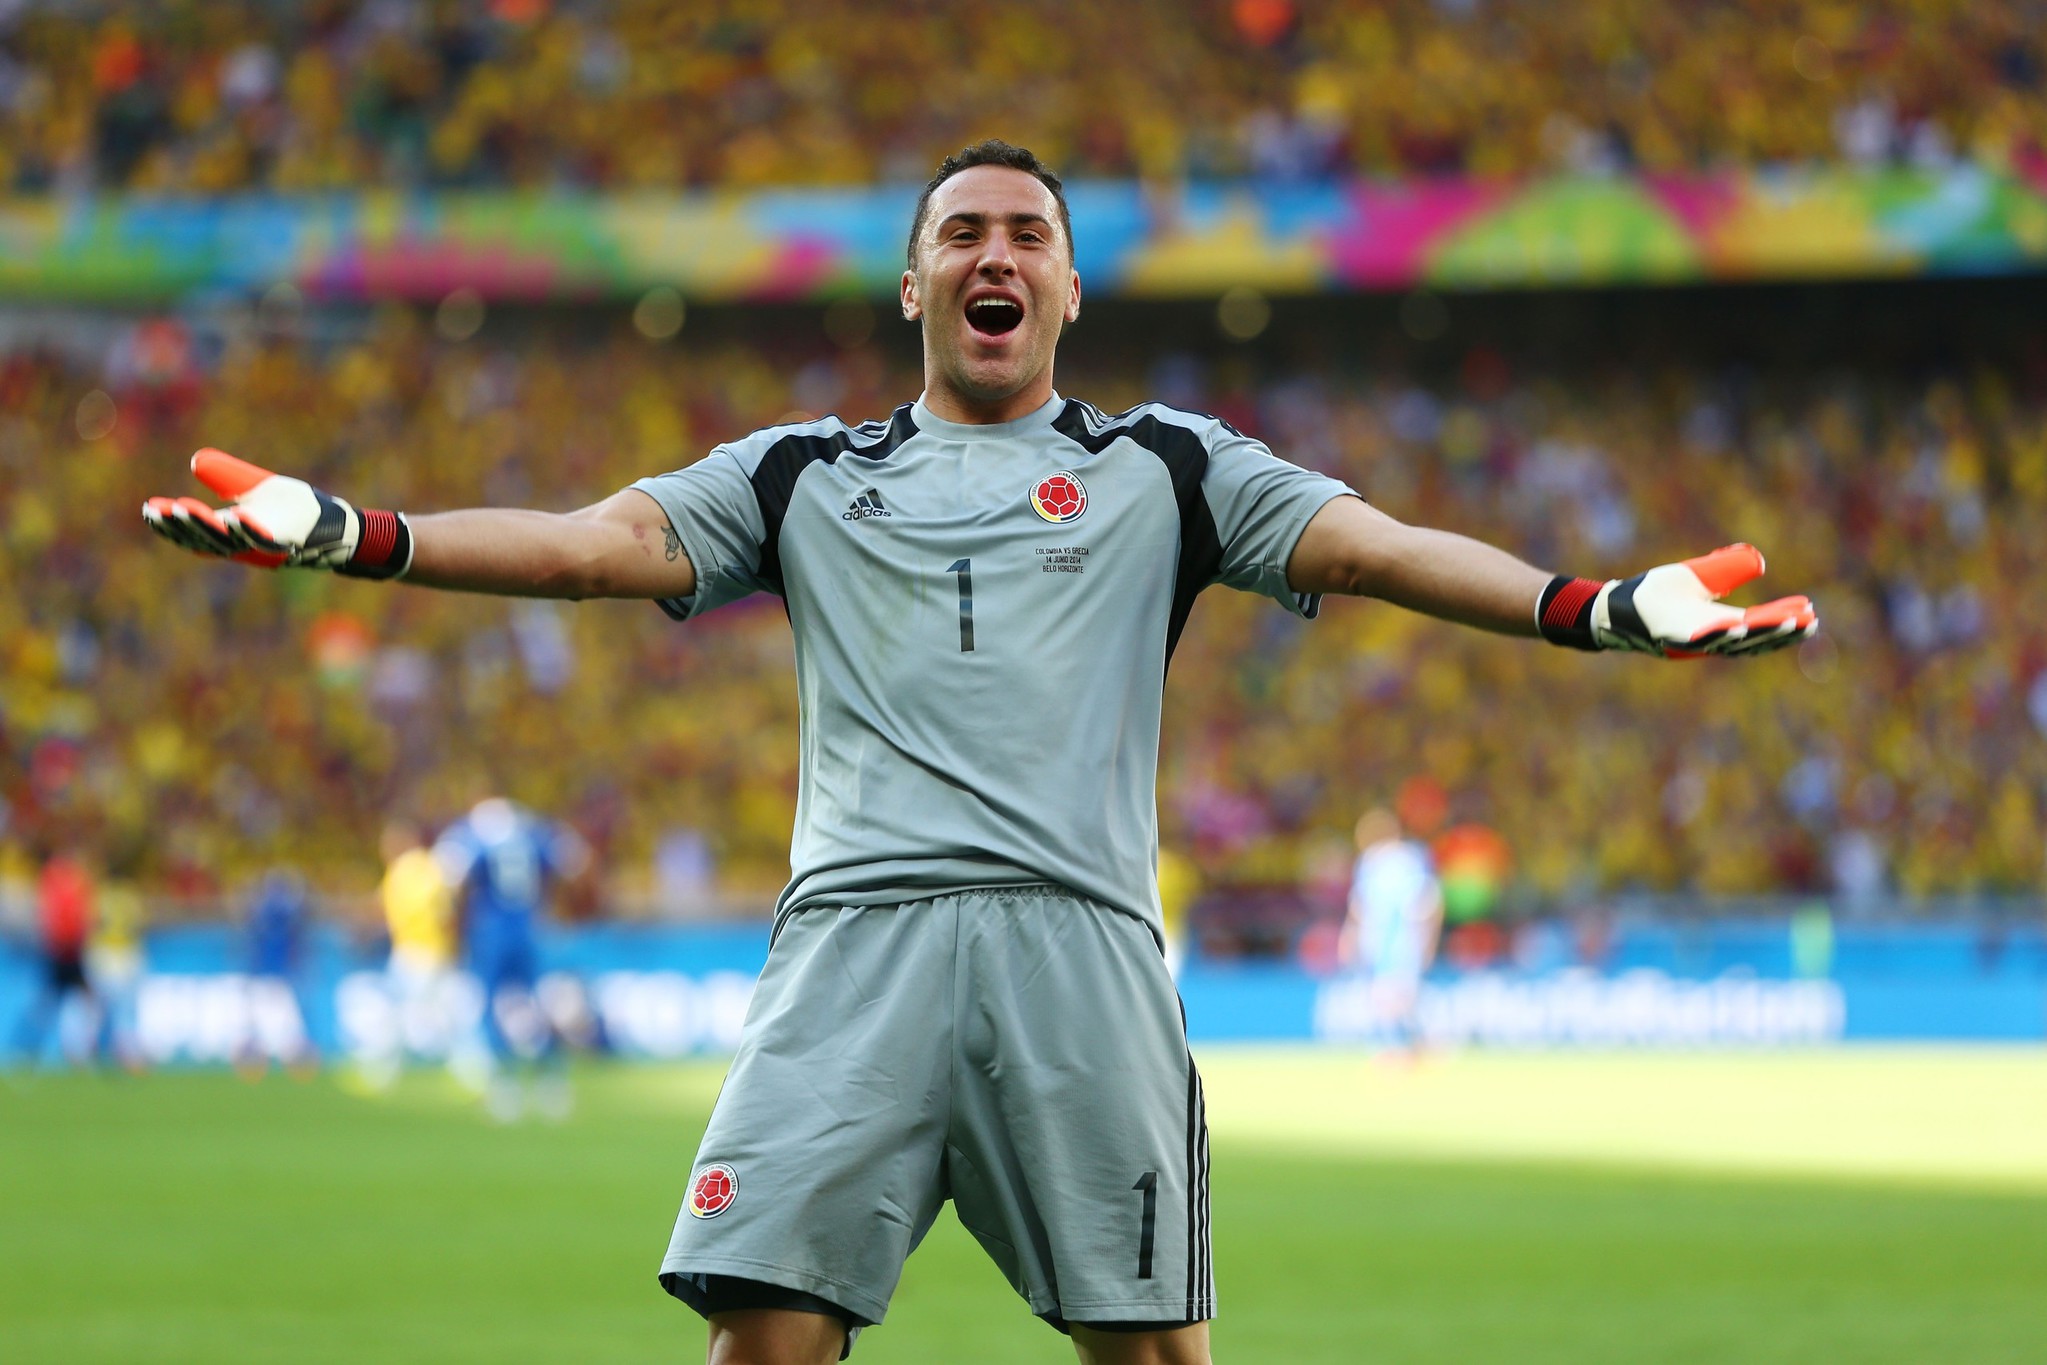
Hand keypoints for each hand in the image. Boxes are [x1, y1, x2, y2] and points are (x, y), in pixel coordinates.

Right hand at [143, 449, 411, 578]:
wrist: (338, 525)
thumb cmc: (296, 510)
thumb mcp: (255, 488)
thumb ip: (227, 476)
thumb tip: (196, 461)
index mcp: (232, 530)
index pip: (193, 531)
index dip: (170, 523)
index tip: (148, 508)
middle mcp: (244, 543)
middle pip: (203, 540)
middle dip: (179, 525)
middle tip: (157, 510)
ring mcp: (266, 546)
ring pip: (229, 542)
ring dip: (205, 526)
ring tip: (183, 508)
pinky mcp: (290, 543)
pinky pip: (267, 541)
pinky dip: (250, 531)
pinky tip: (236, 516)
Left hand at [1539, 544, 1816, 657]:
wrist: (1619, 604)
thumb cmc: (1657, 593)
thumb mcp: (1700, 576)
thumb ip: (1728, 569)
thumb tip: (1759, 562)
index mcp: (1720, 623)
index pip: (1761, 624)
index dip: (1785, 620)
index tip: (1811, 612)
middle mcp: (1711, 637)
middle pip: (1755, 639)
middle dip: (1782, 631)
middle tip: (1811, 622)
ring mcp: (1692, 641)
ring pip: (1732, 643)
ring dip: (1760, 634)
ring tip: (1787, 624)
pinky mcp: (1671, 639)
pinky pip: (1699, 640)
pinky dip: (1720, 635)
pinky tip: (1739, 626)